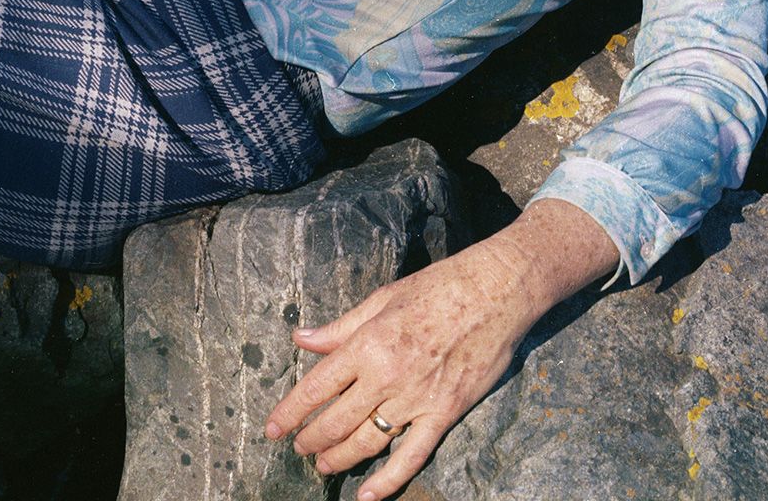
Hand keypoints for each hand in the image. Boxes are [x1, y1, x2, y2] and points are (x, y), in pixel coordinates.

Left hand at [264, 200, 616, 498]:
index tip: (272, 429)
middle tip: (300, 448)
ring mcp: (416, 399)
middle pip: (337, 420)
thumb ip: (340, 327)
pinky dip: (388, 480)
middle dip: (312, 439)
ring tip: (323, 466)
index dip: (290, 412)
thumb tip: (301, 339)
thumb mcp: (382, 298)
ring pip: (367, 441)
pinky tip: (368, 496)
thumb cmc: (437, 287)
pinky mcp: (444, 414)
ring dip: (340, 458)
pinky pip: (412, 455)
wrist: (494, 292)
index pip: (316, 387)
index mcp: (367, 344)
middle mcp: (386, 376)